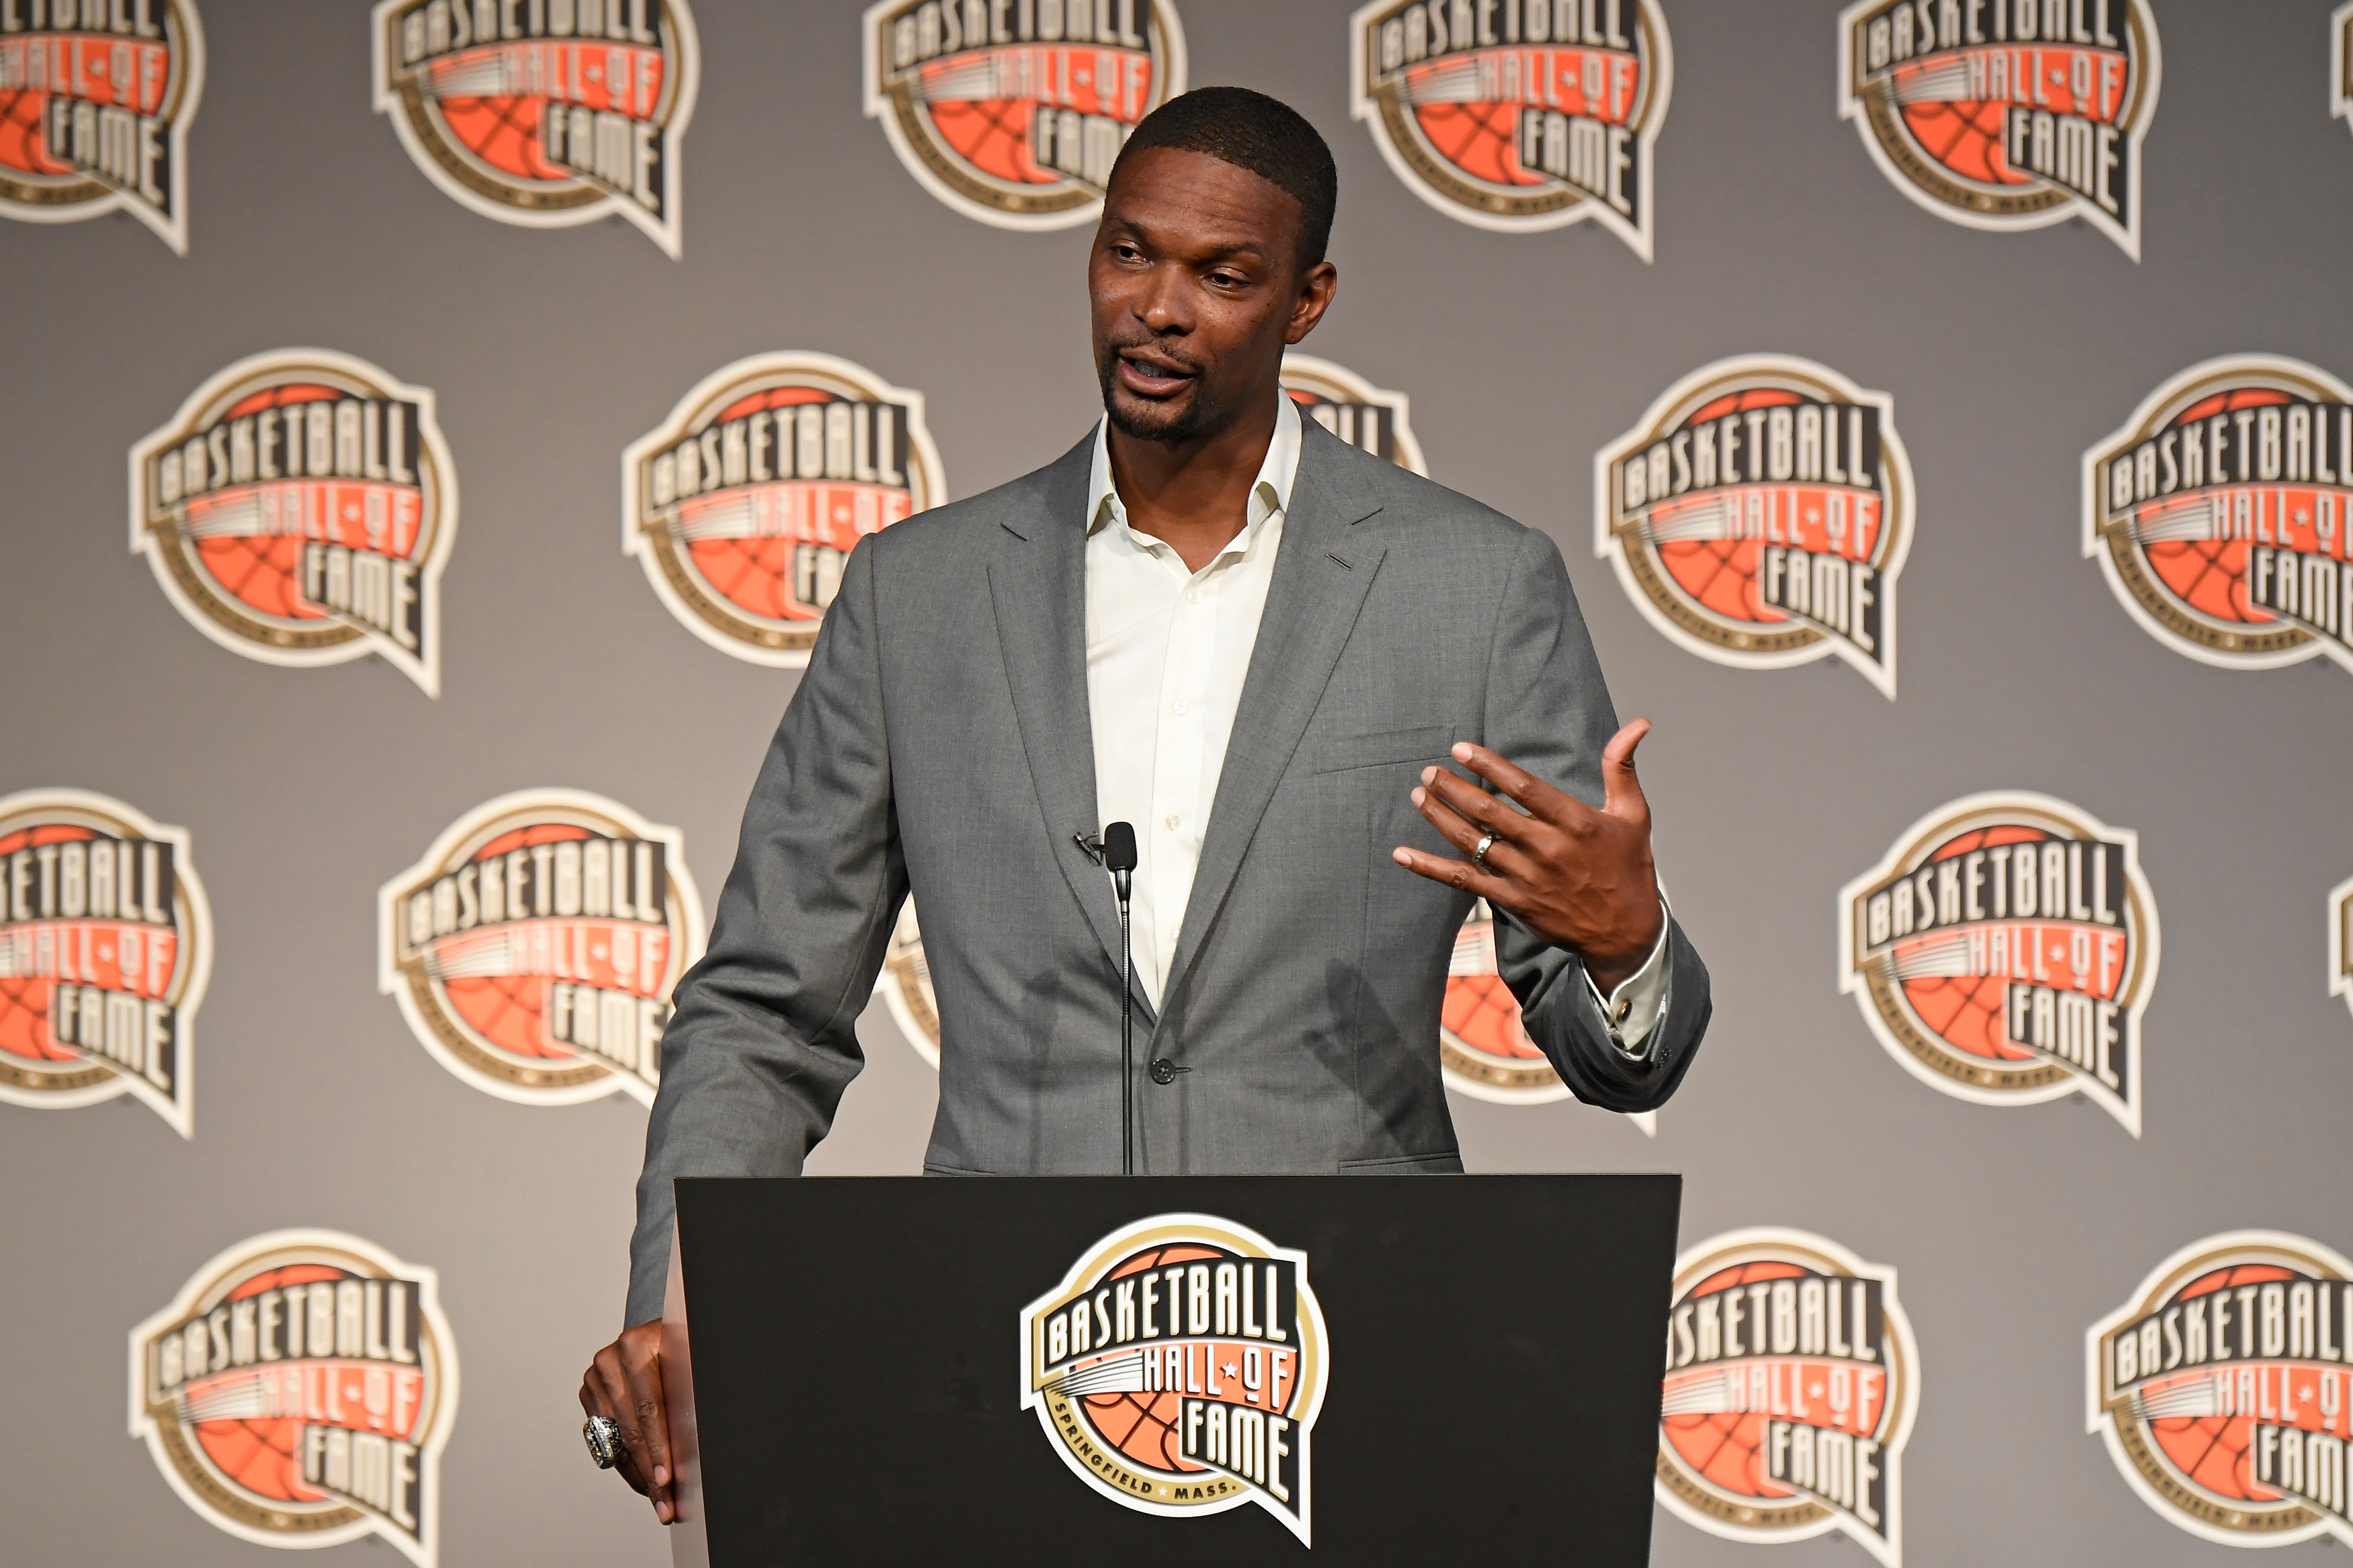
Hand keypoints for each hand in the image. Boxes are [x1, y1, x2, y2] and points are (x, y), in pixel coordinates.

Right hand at [580, 1321, 674, 1524]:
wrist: (666, 1332)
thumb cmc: (687, 1348)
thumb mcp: (694, 1361)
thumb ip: (692, 1393)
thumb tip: (700, 1442)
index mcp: (638, 1344)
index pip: (649, 1407)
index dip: (659, 1447)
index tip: (668, 1478)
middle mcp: (611, 1358)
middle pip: (631, 1427)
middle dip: (650, 1470)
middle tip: (664, 1503)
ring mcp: (597, 1375)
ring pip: (617, 1439)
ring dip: (639, 1474)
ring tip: (658, 1499)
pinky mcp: (591, 1392)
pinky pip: (608, 1439)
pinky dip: (628, 1462)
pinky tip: (644, 1480)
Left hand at [1392, 721, 1663, 993]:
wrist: (1625, 932)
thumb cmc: (1629, 866)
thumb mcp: (1633, 814)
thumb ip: (1622, 768)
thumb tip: (1637, 724)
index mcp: (1575, 823)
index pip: (1524, 787)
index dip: (1489, 766)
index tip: (1460, 748)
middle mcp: (1547, 849)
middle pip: (1489, 813)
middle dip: (1454, 789)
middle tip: (1429, 771)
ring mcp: (1527, 877)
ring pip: (1473, 843)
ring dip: (1441, 818)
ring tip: (1419, 795)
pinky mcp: (1513, 901)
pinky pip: (1464, 881)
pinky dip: (1431, 868)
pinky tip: (1403, 854)